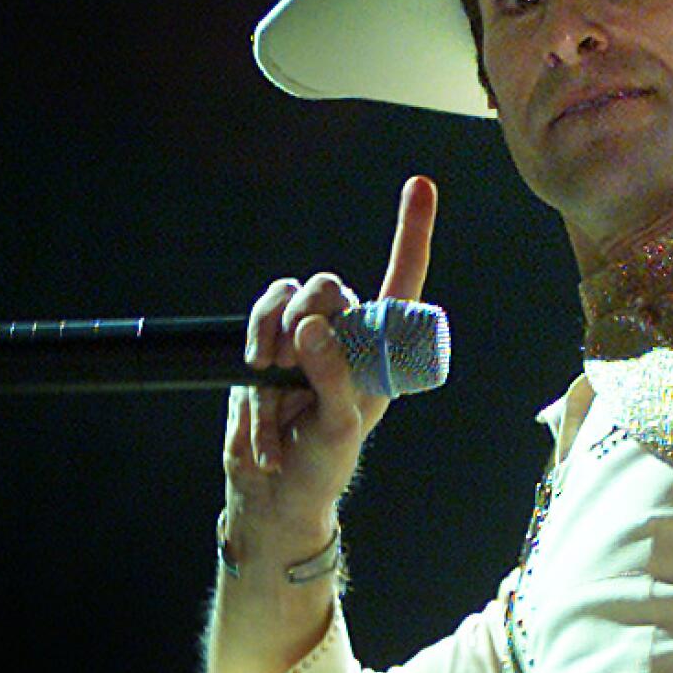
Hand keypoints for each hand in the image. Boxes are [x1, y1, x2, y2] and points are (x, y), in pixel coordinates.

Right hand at [221, 175, 437, 556]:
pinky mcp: (266, 342)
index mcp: (382, 351)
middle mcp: (346, 334)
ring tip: (272, 390)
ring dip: (272, 343)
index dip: (411, 233)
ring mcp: (303, 336)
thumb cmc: (323, 462)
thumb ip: (331, 376)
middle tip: (289, 371)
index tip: (419, 184)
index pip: (402, 282)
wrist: (273, 488)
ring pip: (285, 298)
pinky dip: (252, 357)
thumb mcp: (338, 426)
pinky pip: (257, 320)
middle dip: (305, 323)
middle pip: (329, 287)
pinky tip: (259, 398)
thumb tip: (312, 327)